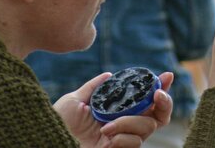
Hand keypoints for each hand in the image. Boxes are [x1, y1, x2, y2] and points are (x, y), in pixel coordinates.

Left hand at [54, 72, 173, 147]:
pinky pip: (134, 142)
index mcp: (116, 112)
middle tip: (157, 94)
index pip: (145, 101)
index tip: (166, 76)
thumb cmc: (59, 123)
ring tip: (106, 125)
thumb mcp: (75, 100)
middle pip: (159, 116)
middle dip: (164, 103)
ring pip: (147, 126)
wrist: (48, 141)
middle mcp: (125, 126)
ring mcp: (124, 140)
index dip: (160, 88)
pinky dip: (122, 136)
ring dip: (129, 122)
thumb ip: (94, 87)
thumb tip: (109, 74)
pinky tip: (106, 137)